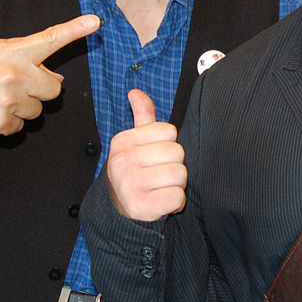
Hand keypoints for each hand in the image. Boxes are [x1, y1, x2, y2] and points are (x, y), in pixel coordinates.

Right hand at [0, 14, 100, 141]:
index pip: (49, 38)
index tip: (95, 21)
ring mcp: (8, 100)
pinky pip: (21, 127)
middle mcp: (13, 73)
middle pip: (54, 89)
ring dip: (23, 108)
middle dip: (40, 90)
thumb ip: (25, 62)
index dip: (74, 30)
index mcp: (11, 51)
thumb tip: (56, 80)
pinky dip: (8, 124)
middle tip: (15, 86)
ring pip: (37, 111)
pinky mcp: (1, 123)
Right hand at [107, 89, 187, 221]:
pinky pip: (177, 197)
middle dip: (174, 166)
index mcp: (123, 141)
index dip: (168, 146)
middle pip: (177, 152)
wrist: (122, 210)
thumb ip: (141, 116)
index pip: (169, 131)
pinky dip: (174, 203)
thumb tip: (135, 92)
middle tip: (159, 177)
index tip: (155, 158)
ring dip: (175, 186)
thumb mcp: (136, 142)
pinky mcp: (139, 206)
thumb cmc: (135, 172)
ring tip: (160, 189)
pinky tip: (161, 203)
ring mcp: (128, 184)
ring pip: (179, 175)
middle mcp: (122, 161)